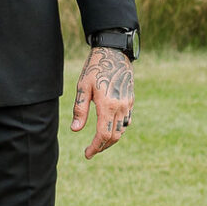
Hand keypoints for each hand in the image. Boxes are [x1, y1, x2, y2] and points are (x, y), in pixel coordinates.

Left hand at [72, 44, 133, 158]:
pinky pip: (126, 121)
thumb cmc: (95, 67)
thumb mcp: (83, 87)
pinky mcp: (131, 99)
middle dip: (103, 146)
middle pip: (114, 137)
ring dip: (111, 139)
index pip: (103, 135)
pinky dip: (118, 129)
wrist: (114, 51)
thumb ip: (80, 109)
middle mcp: (121, 107)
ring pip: (122, 130)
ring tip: (98, 142)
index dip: (95, 147)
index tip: (87, 154)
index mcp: (108, 105)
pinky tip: (109, 128)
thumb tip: (75, 130)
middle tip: (91, 151)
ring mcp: (128, 104)